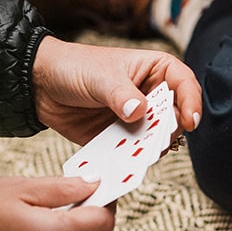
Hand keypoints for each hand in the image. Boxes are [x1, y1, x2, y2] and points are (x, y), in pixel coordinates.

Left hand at [32, 37, 202, 143]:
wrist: (40, 85)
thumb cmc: (74, 67)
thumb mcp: (100, 76)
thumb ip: (120, 94)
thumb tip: (138, 112)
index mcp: (154, 70)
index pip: (183, 83)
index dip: (191, 101)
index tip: (190, 121)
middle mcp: (150, 95)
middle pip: (175, 115)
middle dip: (172, 129)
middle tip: (163, 139)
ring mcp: (137, 118)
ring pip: (157, 137)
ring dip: (154, 147)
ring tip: (145, 153)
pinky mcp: (121, 137)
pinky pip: (134, 151)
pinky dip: (133, 159)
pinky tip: (127, 163)